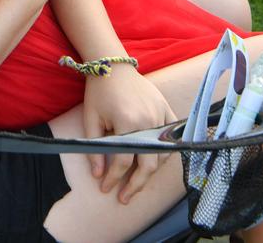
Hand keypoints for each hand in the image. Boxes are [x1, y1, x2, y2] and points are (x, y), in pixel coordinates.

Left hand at [83, 67, 175, 202]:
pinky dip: (165, 152)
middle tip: (124, 197)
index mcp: (127, 122)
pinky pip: (171, 138)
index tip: (106, 189)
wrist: (113, 65)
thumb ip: (95, 148)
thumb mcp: (91, 119)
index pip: (123, 161)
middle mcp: (147, 121)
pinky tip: (154, 162)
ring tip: (137, 181)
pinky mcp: (165, 109)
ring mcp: (159, 115)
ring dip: (150, 171)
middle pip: (147, 164)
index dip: (114, 179)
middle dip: (135, 185)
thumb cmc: (99, 91)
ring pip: (162, 154)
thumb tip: (99, 175)